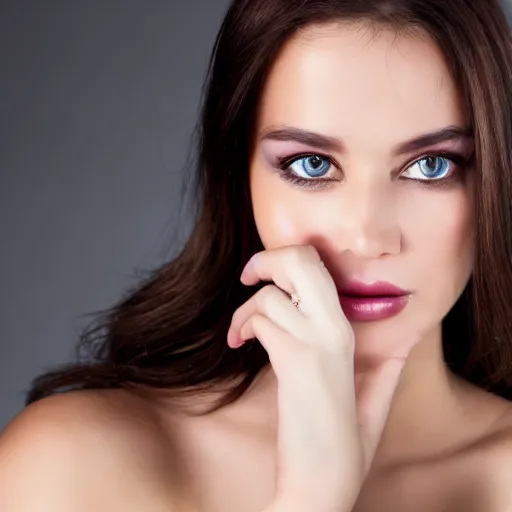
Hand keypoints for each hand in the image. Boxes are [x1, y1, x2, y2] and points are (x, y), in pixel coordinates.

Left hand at [227, 245, 417, 511]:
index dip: (287, 258)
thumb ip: (388, 360)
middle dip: (267, 259)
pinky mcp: (296, 363)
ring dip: (245, 309)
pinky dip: (243, 327)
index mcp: (350, 331)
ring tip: (239, 333)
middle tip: (249, 275)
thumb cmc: (341, 437)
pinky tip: (238, 343)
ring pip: (271, 295)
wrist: (323, 480)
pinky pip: (262, 321)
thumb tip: (405, 337)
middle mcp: (337, 328)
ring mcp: (318, 343)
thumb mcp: (375, 393)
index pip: (319, 265)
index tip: (266, 273)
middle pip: (300, 260)